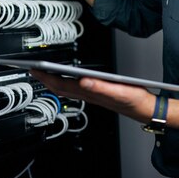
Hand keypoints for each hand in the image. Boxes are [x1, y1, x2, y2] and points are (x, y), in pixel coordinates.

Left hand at [29, 69, 156, 123]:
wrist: (145, 109)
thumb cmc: (134, 101)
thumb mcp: (119, 91)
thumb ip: (101, 87)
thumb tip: (84, 81)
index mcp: (91, 92)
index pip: (62, 84)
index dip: (47, 77)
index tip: (34, 69)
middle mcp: (89, 94)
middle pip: (61, 87)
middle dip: (45, 79)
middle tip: (33, 69)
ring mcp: (92, 95)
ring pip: (67, 89)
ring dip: (54, 81)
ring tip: (45, 73)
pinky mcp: (97, 94)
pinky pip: (76, 89)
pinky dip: (66, 82)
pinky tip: (67, 78)